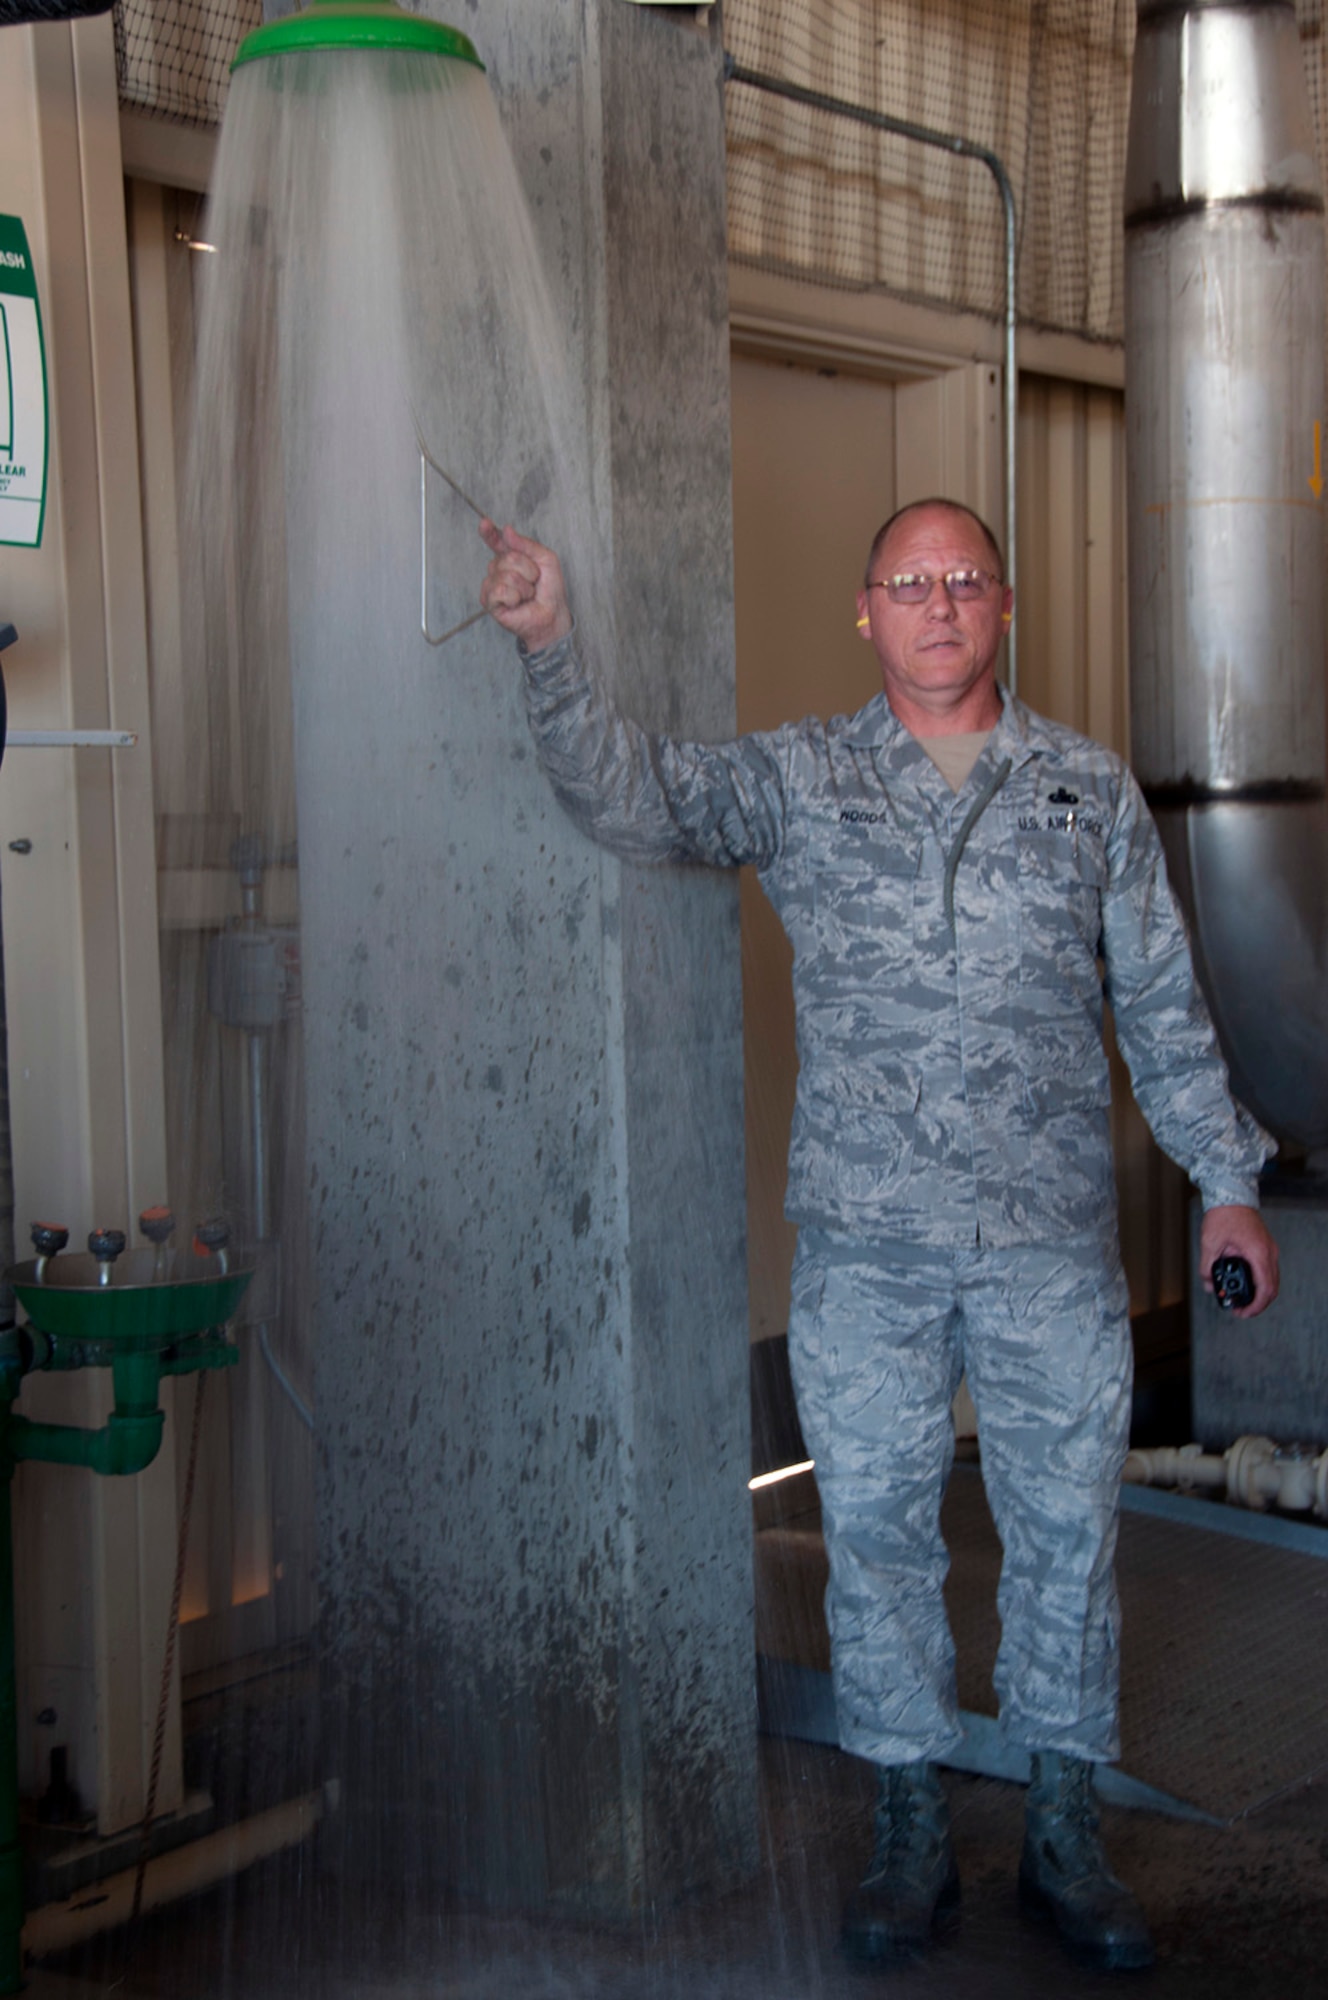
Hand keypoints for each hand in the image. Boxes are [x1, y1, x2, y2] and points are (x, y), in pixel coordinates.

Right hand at [478, 520, 572, 651]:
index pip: (497, 542)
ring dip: (523, 586)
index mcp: (512, 559)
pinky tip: (516, 603)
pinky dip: (514, 596)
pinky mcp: (490, 601)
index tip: (484, 523)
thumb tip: (506, 530)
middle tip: (533, 582)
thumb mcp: (546, 559)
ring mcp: (493, 585)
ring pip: (504, 574)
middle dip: (527, 570)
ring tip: (527, 595)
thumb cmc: (550, 591)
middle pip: (507, 558)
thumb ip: (526, 544)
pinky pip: (498, 589)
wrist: (552, 615)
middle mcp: (500, 570)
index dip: (489, 533)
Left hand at [1199, 1204, 1278, 1318]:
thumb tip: (1209, 1286)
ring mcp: (1269, 1249)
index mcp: (1257, 1253)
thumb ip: (1208, 1267)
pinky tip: (1244, 1284)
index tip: (1243, 1313)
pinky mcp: (1265, 1247)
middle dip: (1257, 1303)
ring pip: (1271, 1280)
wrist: (1232, 1193)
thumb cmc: (1223, 1215)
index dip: (1256, 1305)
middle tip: (1240, 1310)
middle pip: (1271, 1288)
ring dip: (1258, 1293)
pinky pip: (1267, 1270)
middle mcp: (1268, 1252)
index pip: (1265, 1288)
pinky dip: (1258, 1281)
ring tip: (1240, 1299)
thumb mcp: (1210, 1243)